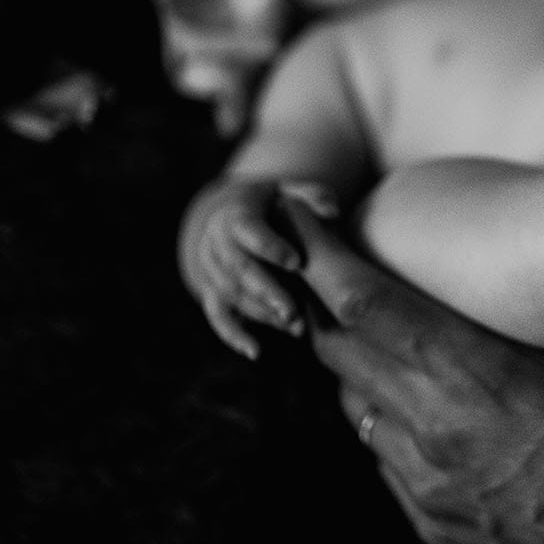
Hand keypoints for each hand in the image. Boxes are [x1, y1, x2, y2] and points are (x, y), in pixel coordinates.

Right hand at [178, 176, 336, 357]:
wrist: (234, 217)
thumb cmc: (274, 204)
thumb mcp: (292, 191)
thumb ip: (314, 196)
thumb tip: (333, 211)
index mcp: (235, 213)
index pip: (247, 229)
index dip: (269, 246)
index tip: (297, 262)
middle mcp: (216, 241)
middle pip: (238, 269)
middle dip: (266, 291)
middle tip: (294, 311)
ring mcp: (210, 268)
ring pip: (231, 295)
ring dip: (261, 314)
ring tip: (295, 328)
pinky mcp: (210, 290)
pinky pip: (216, 316)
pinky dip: (234, 335)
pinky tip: (256, 352)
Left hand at [289, 204, 543, 543]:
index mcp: (476, 380)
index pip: (366, 304)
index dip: (321, 253)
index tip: (300, 210)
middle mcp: (432, 431)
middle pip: (337, 347)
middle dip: (321, 294)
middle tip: (328, 253)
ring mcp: (424, 484)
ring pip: (350, 402)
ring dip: (352, 355)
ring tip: (372, 319)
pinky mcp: (429, 521)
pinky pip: (379, 451)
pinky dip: (381, 411)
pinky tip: (415, 393)